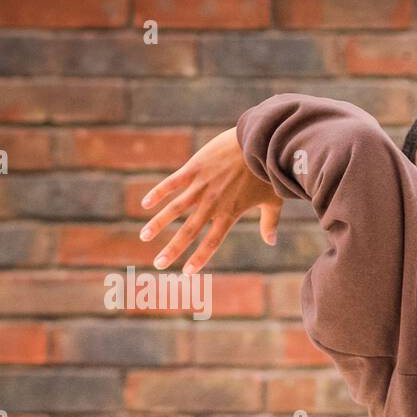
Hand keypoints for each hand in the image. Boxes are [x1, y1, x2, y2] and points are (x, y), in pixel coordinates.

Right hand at [139, 126, 283, 274]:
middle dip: (172, 250)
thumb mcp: (273, 201)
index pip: (212, 242)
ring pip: (174, 209)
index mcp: (230, 213)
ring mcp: (201, 186)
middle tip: (158, 265)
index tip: (187, 273)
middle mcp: (212, 203)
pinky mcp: (194, 168)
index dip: (199, 257)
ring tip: (144, 236)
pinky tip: (145, 204)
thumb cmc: (269, 174)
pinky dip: (158, 193)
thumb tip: (271, 242)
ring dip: (158, 223)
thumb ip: (269, 223)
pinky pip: (172, 183)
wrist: (260, 143)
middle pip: (188, 232)